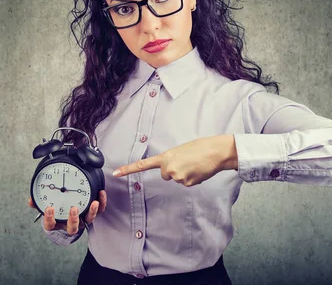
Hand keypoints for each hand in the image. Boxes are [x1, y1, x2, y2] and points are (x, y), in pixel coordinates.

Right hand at [27, 190, 106, 233]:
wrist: (67, 209)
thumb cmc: (56, 208)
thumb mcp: (45, 205)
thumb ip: (38, 202)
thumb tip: (30, 200)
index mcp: (57, 222)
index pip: (51, 225)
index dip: (49, 218)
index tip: (49, 208)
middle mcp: (70, 224)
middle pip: (73, 228)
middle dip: (74, 219)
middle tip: (74, 209)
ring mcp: (82, 219)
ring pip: (88, 220)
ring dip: (91, 212)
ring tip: (93, 203)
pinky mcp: (91, 213)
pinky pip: (99, 210)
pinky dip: (101, 203)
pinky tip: (101, 194)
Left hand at [112, 135, 237, 186]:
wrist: (215, 152)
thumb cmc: (200, 147)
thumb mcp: (180, 150)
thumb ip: (171, 160)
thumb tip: (172, 171)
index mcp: (165, 157)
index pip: (143, 164)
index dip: (128, 169)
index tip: (115, 174)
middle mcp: (168, 168)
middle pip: (166, 175)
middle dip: (174, 170)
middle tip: (186, 161)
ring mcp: (177, 177)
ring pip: (177, 179)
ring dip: (185, 174)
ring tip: (194, 164)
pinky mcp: (187, 184)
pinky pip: (186, 183)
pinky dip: (192, 178)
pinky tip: (198, 170)